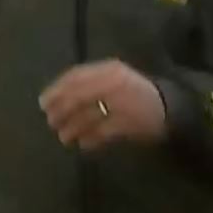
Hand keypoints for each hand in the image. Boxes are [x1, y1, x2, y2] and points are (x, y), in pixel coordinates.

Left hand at [39, 59, 168, 150]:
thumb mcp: (112, 78)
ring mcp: (122, 103)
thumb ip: (87, 82)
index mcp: (108, 69)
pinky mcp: (128, 123)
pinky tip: (83, 144)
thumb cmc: (133, 92)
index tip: (43, 103)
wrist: (169, 107)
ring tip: (64, 137)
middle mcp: (114, 83)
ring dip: (71, 129)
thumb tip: (54, 96)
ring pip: (86, 117)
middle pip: (77, 97)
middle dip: (60, 111)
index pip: (75, 77)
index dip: (56, 90)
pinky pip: (101, 133)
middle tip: (51, 122)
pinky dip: (89, 140)